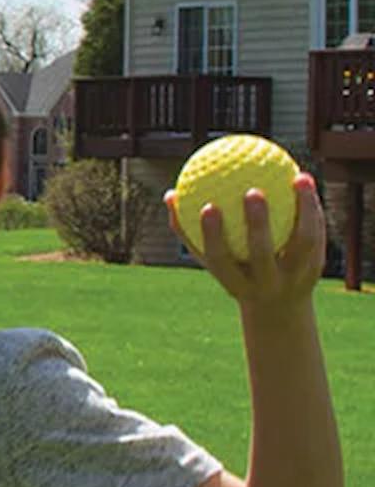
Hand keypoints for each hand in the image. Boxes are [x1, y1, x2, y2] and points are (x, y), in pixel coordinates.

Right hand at [164, 173, 324, 314]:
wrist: (279, 309)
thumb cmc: (235, 273)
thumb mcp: (212, 259)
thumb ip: (188, 230)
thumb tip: (169, 194)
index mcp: (236, 283)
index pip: (221, 260)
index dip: (214, 235)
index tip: (207, 206)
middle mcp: (266, 284)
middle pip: (263, 254)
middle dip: (258, 225)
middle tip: (252, 191)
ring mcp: (295, 278)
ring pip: (303, 242)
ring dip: (304, 208)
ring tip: (298, 176)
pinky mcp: (317, 269)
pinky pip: (317, 234)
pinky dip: (312, 208)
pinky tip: (305, 181)